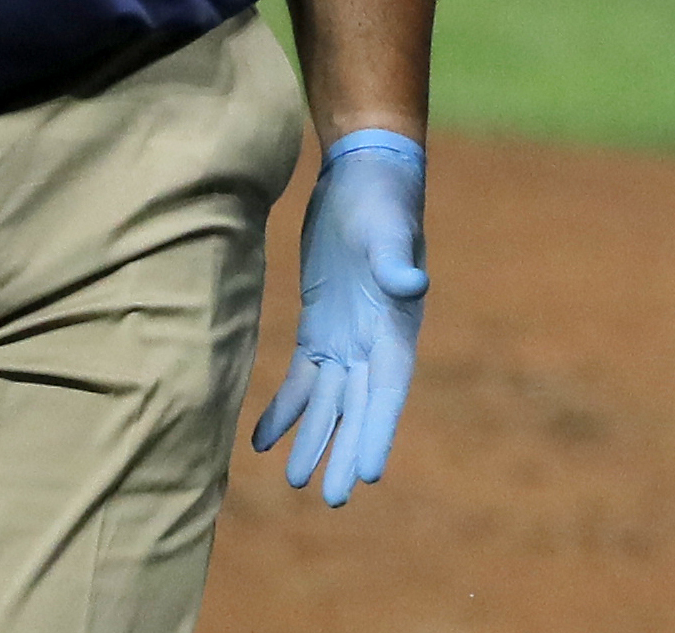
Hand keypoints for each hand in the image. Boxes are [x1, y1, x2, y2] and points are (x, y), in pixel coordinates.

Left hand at [251, 131, 427, 505]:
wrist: (363, 176)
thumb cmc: (382, 201)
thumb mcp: (387, 230)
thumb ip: (395, 261)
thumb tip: (412, 284)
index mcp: (397, 327)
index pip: (388, 391)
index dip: (378, 430)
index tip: (369, 472)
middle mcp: (375, 343)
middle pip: (359, 409)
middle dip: (347, 451)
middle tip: (334, 498)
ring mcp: (346, 338)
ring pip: (328, 402)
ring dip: (314, 439)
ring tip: (295, 479)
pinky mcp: (320, 327)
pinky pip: (302, 378)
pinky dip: (285, 408)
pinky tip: (261, 437)